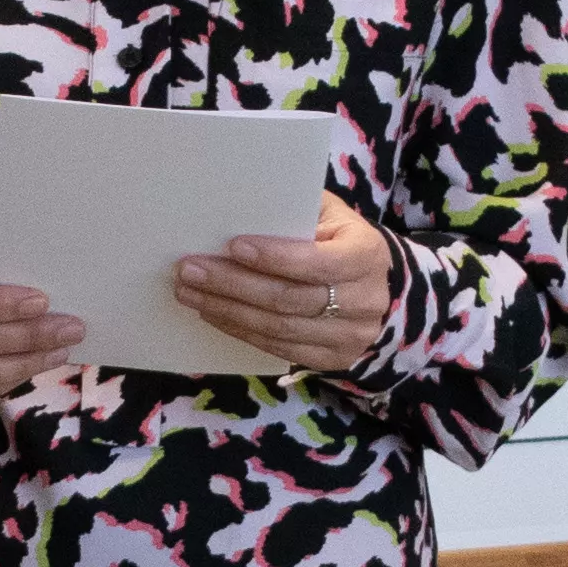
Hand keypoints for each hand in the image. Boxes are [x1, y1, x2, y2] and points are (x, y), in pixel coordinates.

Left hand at [176, 193, 398, 376]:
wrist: (378, 287)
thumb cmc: (341, 240)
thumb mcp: (332, 216)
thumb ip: (297, 210)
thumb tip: (241, 207)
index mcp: (366, 255)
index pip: (316, 262)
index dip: (273, 257)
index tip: (232, 246)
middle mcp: (365, 300)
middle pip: (289, 299)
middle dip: (233, 285)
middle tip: (190, 270)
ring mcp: (350, 336)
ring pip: (278, 328)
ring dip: (227, 310)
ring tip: (190, 292)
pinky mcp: (333, 359)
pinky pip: (278, 348)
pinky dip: (240, 330)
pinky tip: (213, 313)